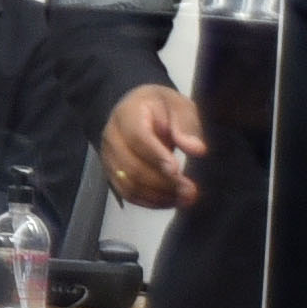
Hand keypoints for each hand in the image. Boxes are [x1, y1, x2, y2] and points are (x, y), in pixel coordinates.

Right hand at [101, 84, 206, 208]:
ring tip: (185, 198)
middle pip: (131, 166)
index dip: (156, 156)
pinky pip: (128, 193)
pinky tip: (171, 200)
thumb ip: (186, 126)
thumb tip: (197, 149)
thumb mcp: (179, 106)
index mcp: (127, 114)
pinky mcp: (112, 174)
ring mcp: (109, 158)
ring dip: (158, 195)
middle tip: (190, 191)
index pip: (137, 138)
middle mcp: (112, 137)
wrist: (139, 110)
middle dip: (162, 182)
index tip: (177, 170)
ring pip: (129, 184)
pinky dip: (150, 201)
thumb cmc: (161, 107)